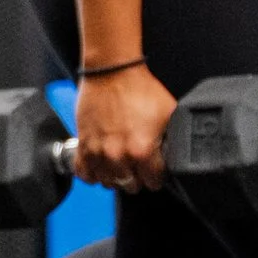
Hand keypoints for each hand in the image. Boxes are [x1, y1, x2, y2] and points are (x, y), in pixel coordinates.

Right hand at [71, 61, 175, 193]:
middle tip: (139, 166)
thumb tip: (175, 152)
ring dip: (115, 177)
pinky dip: (91, 173)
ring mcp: (98, 152)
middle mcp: (119, 156)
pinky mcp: (83, 145)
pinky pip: (83, 173)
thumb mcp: (168, 113)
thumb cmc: (139, 88)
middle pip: (130, 186)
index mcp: (142, 151)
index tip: (155, 170)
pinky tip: (99, 166)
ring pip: (107, 182)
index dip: (157, 176)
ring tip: (120, 166)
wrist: (113, 70)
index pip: (153, 182)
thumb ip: (172, 138)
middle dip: (137, 178)